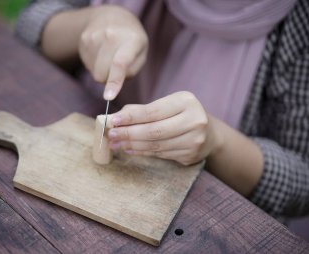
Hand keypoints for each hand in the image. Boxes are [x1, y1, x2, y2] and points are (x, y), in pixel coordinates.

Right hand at [79, 5, 147, 99]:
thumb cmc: (131, 42)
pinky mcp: (84, 39)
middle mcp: (111, 35)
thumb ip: (131, 71)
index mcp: (131, 40)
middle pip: (102, 73)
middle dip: (108, 78)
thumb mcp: (140, 54)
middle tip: (116, 68)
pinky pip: (87, 64)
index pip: (120, 63)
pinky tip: (101, 52)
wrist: (112, 17)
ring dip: (102, 70)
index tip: (109, 97)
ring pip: (94, 71)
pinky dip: (95, 64)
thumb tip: (114, 83)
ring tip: (109, 56)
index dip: (114, 82)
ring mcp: (95, 36)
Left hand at [108, 92, 222, 165]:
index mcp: (186, 101)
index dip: (130, 117)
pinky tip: (130, 149)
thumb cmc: (181, 115)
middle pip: (154, 131)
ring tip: (117, 144)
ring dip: (133, 145)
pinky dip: (143, 152)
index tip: (113, 121)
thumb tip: (115, 118)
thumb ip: (142, 110)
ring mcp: (194, 140)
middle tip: (112, 135)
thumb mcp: (167, 105)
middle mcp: (194, 120)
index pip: (152, 111)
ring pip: (156, 145)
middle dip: (129, 134)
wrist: (209, 134)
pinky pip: (160, 154)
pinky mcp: (191, 155)